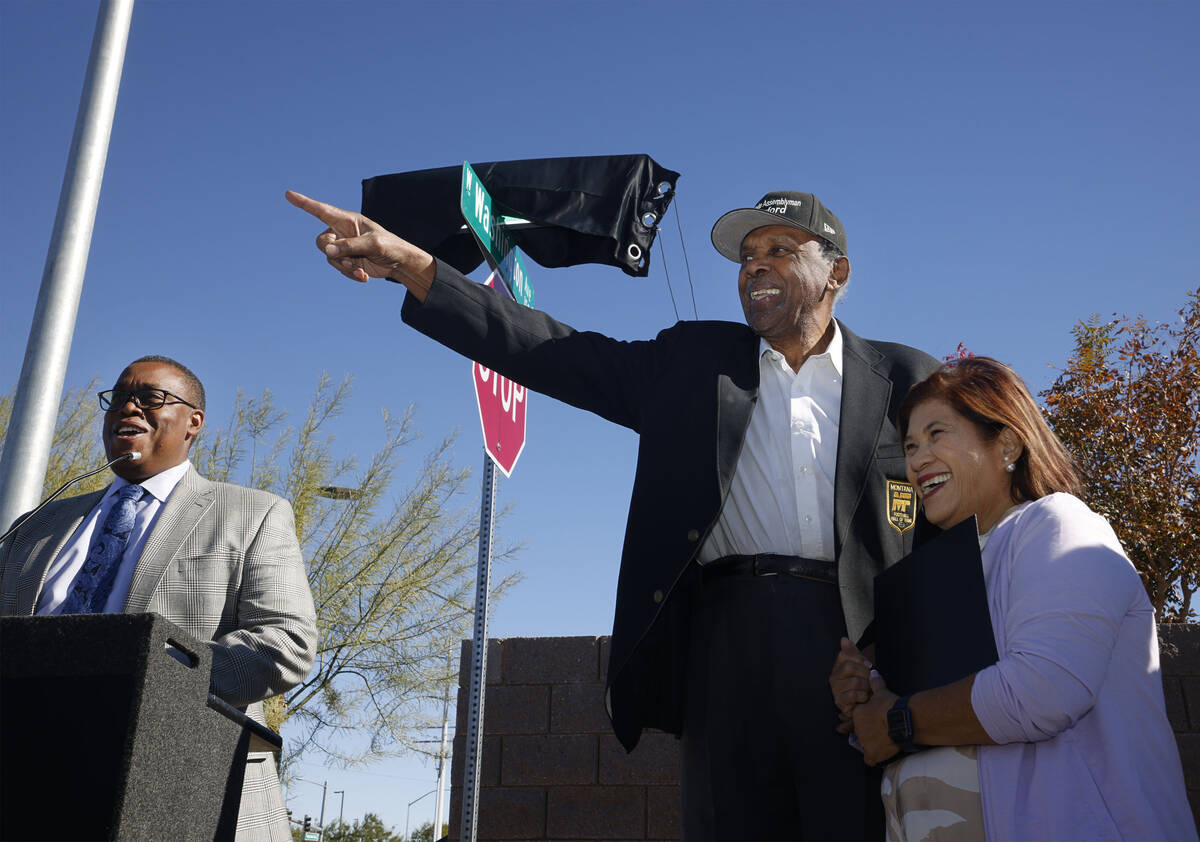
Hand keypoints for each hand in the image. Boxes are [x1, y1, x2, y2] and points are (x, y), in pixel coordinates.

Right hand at [285, 190, 435, 298]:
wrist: (399, 263)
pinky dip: (349, 274)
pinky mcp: (347, 260)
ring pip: (329, 257)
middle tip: (350, 261)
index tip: (288, 194)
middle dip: (334, 253)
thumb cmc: (390, 246)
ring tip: (360, 271)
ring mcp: (343, 247)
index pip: (322, 211)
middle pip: (322, 242)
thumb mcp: (373, 245)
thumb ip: (349, 246)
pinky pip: (338, 268)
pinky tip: (363, 277)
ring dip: (343, 267)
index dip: (304, 203)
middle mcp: (342, 231)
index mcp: (348, 220)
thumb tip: (327, 251)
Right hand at [830, 637, 872, 727]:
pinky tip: (864, 698)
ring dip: (866, 687)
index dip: (859, 658)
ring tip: (869, 690)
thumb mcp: (860, 666)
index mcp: (837, 666)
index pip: (844, 654)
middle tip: (871, 680)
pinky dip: (863, 697)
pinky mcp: (839, 701)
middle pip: (850, 667)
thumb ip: (853, 652)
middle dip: (865, 673)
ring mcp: (834, 689)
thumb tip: (843, 639)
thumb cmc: (863, 683)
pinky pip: (853, 695)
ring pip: (854, 682)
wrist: (865, 705)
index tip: (869, 665)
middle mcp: (833, 676)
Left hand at [851, 672, 900, 765]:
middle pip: (859, 734)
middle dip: (864, 734)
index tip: (841, 726)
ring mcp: (864, 742)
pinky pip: (869, 759)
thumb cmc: (890, 704)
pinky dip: (874, 759)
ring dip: (870, 745)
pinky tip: (876, 758)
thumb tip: (873, 672)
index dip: (847, 723)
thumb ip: (875, 682)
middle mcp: (858, 729)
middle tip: (868, 735)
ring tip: (876, 745)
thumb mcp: (881, 691)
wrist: (899, 719)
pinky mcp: (872, 753)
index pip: (850, 720)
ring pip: (864, 746)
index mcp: (857, 714)